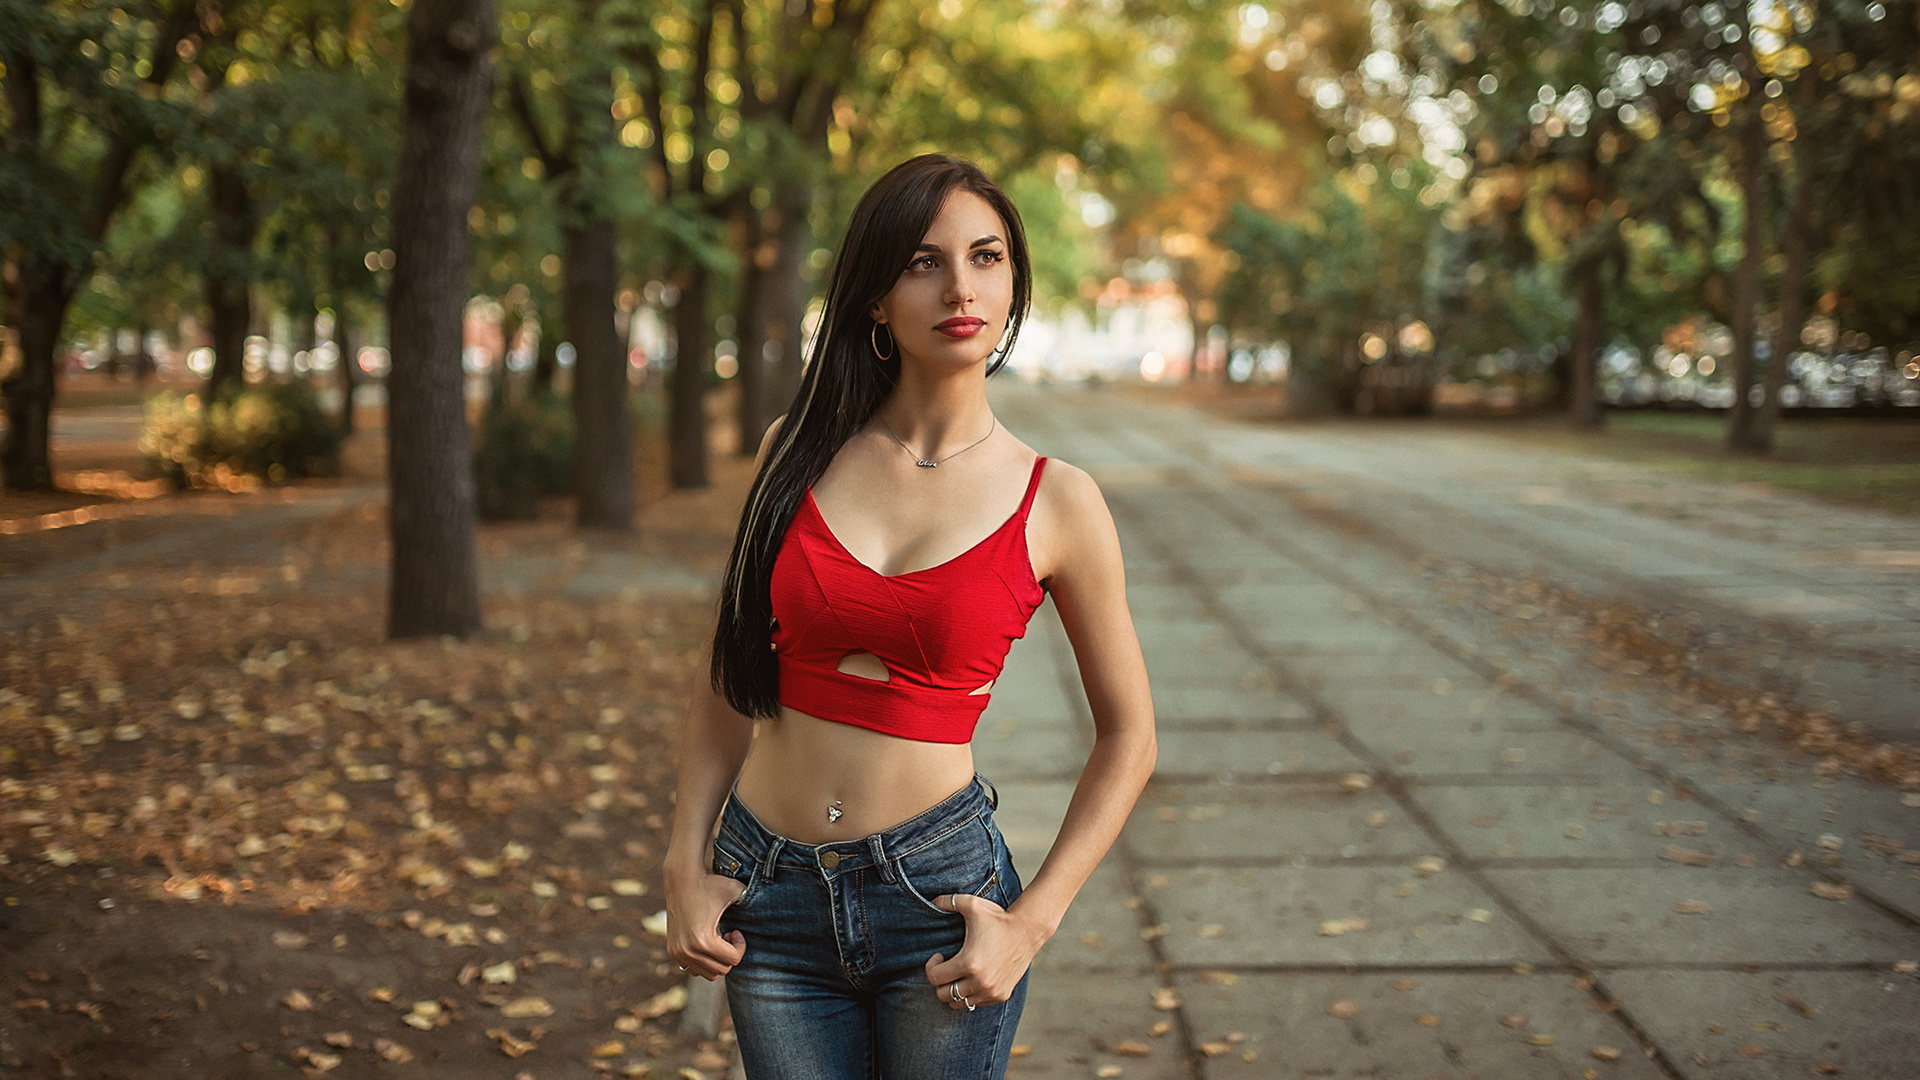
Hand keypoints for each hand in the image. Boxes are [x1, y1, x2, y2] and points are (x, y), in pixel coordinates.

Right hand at [664, 868, 746, 979]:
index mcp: (704, 941)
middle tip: (728, 935)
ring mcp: (678, 953)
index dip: (740, 946)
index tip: (736, 931)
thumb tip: (773, 906)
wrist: (681, 879)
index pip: (732, 960)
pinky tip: (705, 942)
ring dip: (717, 960)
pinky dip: (704, 961)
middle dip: (729, 955)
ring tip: (718, 940)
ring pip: (708, 973)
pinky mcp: (673, 951)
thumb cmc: (711, 884)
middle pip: (721, 970)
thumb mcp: (736, 891)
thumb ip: (753, 900)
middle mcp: (688, 951)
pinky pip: (693, 969)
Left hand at [923, 894, 1047, 1009]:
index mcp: (969, 962)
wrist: (1027, 930)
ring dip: (954, 990)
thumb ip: (947, 901)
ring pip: (959, 1003)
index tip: (938, 956)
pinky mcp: (1001, 995)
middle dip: (940, 981)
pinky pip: (976, 1004)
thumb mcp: (971, 904)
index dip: (931, 966)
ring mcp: (991, 991)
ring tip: (958, 973)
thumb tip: (930, 901)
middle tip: (946, 966)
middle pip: (943, 995)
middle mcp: (980, 982)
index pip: (934, 978)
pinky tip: (973, 978)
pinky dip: (970, 994)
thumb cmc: (998, 917)